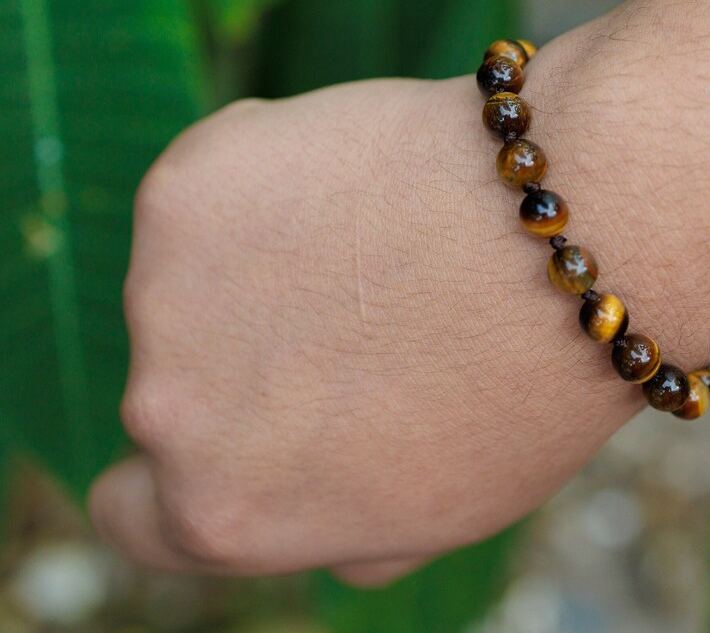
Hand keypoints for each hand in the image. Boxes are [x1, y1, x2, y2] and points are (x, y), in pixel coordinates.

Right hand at [87, 29, 652, 584]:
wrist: (576, 233)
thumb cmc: (528, 384)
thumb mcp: (443, 510)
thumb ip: (341, 532)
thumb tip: (307, 524)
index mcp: (224, 514)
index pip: (133, 513)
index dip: (189, 468)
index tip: (244, 420)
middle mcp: (169, 414)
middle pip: (173, 386)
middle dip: (243, 358)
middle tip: (357, 316)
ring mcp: (167, 290)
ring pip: (193, 276)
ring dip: (259, 262)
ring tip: (380, 246)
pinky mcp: (190, 184)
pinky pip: (218, 183)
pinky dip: (272, 177)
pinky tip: (366, 181)